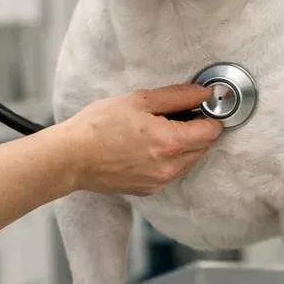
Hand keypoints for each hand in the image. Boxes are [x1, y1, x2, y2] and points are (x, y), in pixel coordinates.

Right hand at [63, 85, 223, 195]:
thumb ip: (177, 96)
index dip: (208, 115)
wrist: (71, 157)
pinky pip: (171, 172)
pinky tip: (146, 147)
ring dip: (183, 146)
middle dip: (196, 130)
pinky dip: (168, 159)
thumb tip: (203, 93)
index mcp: (170, 142)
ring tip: (156, 131)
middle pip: (203, 147)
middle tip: (174, 115)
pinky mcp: (149, 190)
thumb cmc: (99, 126)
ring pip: (189, 161)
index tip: (198, 106)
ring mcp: (160, 181)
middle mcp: (170, 167)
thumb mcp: (139, 100)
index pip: (212, 131)